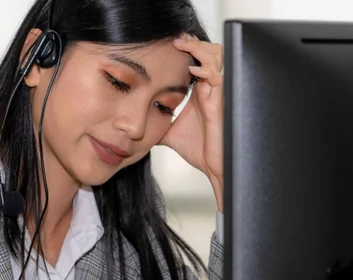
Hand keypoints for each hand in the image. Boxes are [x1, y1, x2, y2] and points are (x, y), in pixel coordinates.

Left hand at [160, 34, 223, 208]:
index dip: (184, 49)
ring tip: (184, 46)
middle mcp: (207, 88)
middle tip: (176, 40)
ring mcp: (216, 93)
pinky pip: (217, 78)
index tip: (166, 44)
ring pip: (216, 56)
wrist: (214, 165)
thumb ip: (155, 123)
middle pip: (207, 50)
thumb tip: (132, 127)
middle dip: (192, 42)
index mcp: (197, 91)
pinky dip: (206, 70)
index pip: (194, 59)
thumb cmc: (199, 149)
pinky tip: (193, 70)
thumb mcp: (168, 132)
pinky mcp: (221, 102)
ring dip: (199, 48)